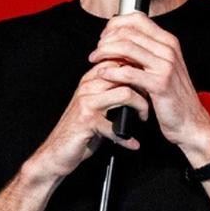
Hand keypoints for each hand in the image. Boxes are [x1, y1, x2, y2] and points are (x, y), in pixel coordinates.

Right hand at [28, 60, 148, 180]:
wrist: (57, 150)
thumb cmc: (80, 128)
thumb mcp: (96, 104)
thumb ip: (111, 90)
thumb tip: (138, 83)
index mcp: (91, 79)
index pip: (118, 60)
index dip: (138, 69)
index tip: (150, 81)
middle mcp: (88, 86)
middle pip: (125, 73)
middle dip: (144, 86)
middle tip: (152, 99)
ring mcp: (87, 102)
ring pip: (125, 93)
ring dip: (141, 107)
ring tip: (143, 117)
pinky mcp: (87, 120)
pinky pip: (115, 127)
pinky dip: (127, 138)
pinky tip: (132, 143)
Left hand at [88, 13, 209, 160]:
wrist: (190, 120)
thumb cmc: (173, 96)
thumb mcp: (162, 67)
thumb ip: (145, 51)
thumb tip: (119, 40)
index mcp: (168, 42)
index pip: (137, 19)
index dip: (116, 24)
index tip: (105, 36)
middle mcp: (168, 50)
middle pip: (128, 32)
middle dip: (106, 40)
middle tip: (97, 51)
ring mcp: (165, 66)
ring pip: (126, 48)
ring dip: (105, 52)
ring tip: (96, 61)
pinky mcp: (159, 84)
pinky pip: (128, 72)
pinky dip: (111, 72)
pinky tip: (103, 74)